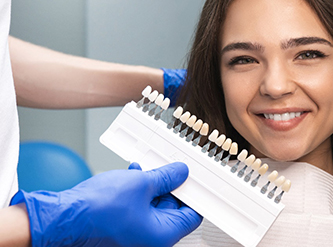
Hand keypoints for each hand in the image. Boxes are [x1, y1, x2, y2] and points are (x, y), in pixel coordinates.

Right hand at [10, 162, 201, 246]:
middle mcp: (149, 241)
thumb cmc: (97, 210)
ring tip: (144, 170)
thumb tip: (179, 173)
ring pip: (152, 208)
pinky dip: (137, 194)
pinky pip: (136, 211)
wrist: (62, 218)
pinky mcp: (120, 231)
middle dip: (169, 187)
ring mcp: (134, 237)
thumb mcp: (141, 183)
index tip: (191, 180)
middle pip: (171, 210)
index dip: (193, 195)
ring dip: (150, 187)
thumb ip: (166, 177)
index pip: (191, 216)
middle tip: (168, 169)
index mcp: (162, 236)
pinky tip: (131, 177)